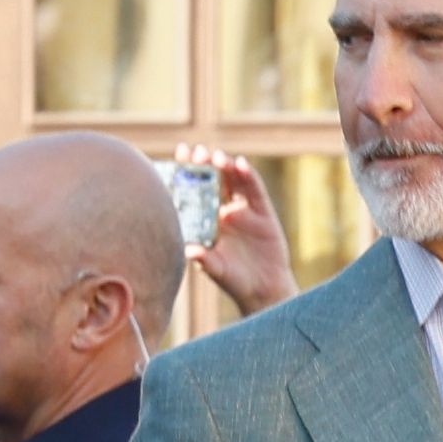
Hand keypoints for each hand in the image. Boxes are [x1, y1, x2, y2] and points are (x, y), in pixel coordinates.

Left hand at [195, 155, 297, 312]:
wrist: (263, 290)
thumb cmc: (233, 279)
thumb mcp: (216, 270)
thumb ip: (204, 259)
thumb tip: (188, 250)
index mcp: (207, 219)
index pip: (195, 190)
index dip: (188, 171)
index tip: (179, 154)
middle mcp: (224, 209)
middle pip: (213, 179)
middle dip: (205, 163)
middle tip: (196, 151)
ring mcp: (243, 209)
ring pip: (233, 179)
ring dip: (225, 165)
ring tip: (217, 157)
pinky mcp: (262, 212)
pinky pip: (254, 189)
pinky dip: (248, 176)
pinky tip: (241, 164)